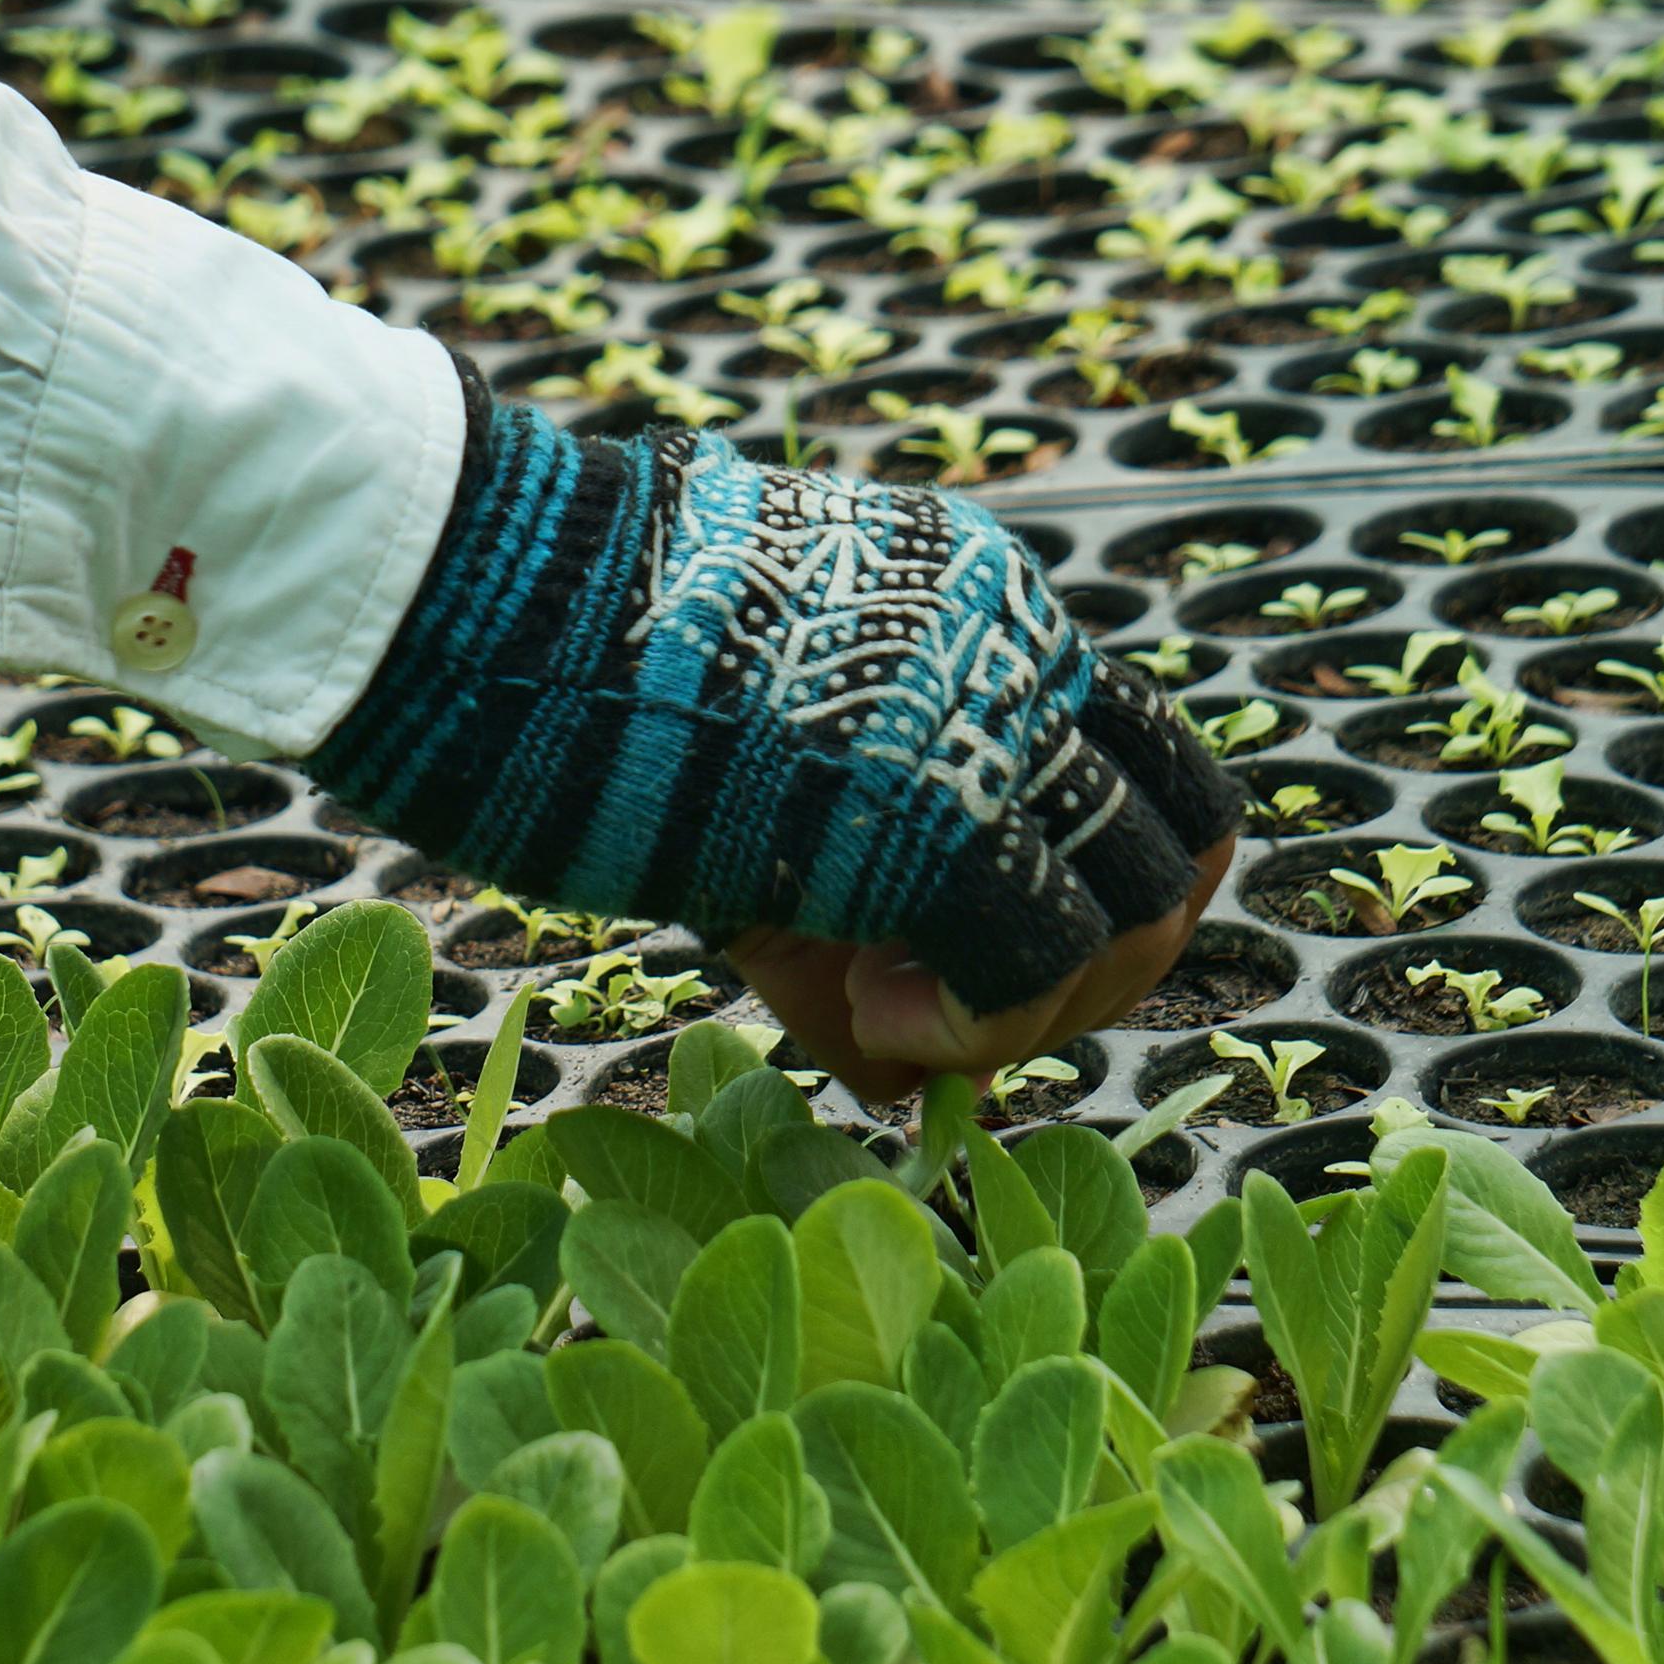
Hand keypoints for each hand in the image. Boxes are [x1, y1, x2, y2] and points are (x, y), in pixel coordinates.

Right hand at [308, 395, 1240, 1082]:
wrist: (490, 600)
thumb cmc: (575, 673)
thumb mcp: (750, 762)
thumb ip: (849, 889)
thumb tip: (910, 1063)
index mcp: (980, 609)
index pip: (1133, 757)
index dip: (1090, 883)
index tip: (969, 937)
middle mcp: (1019, 647)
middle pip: (1173, 847)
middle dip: (1092, 968)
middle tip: (955, 1013)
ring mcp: (992, 722)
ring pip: (1133, 914)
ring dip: (1035, 1006)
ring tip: (878, 1008)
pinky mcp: (945, 809)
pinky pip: (1038, 965)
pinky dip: (976, 1031)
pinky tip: (867, 1024)